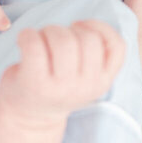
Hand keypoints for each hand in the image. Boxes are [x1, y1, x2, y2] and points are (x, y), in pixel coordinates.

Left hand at [0, 21, 125, 125]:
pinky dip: (27, 35)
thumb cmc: (58, 87)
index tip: (80, 28)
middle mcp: (86, 87)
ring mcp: (61, 87)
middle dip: (69, 29)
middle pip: (88, 38)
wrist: (29, 118)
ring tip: (40, 40)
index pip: (117, 46)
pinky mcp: (35, 82)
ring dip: (48, 31)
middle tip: (55, 37)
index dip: (99, 27)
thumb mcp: (87, 78)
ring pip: (63, 40)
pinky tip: (24, 40)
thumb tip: (89, 24)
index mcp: (102, 82)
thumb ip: (96, 56)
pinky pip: (34, 44)